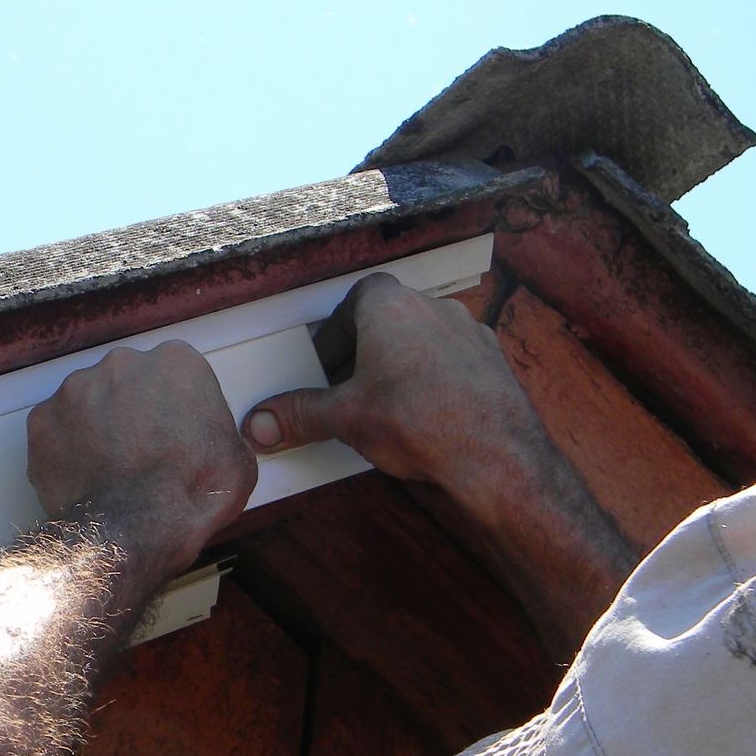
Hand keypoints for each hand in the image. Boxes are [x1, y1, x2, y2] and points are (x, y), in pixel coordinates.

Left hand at [27, 340, 255, 575]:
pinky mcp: (43, 418)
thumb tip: (210, 444)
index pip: (174, 375)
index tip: (172, 433)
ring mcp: (77, 388)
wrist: (135, 526)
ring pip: (87, 402)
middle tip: (139, 451)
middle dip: (131, 411)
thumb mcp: (237, 460)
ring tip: (109, 468)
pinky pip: (54, 429)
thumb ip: (219, 433)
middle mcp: (123, 364)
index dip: (173, 408)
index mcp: (177, 362)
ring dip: (96, 427)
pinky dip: (64, 449)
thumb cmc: (189, 494)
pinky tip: (83, 476)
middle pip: (126, 382)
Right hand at [241, 273, 553, 521]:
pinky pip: (452, 362)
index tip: (325, 369)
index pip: (353, 301)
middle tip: (347, 392)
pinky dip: (434, 380)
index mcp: (391, 306)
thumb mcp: (345, 418)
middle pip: (387, 320)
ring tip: (385, 407)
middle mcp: (433, 307)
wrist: (495, 455)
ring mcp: (469, 332)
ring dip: (400, 365)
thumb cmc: (418, 421)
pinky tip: (425, 417)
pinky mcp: (492, 361)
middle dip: (364, 353)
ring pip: (421, 340)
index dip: (335, 335)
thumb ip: (299, 415)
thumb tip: (260, 424)